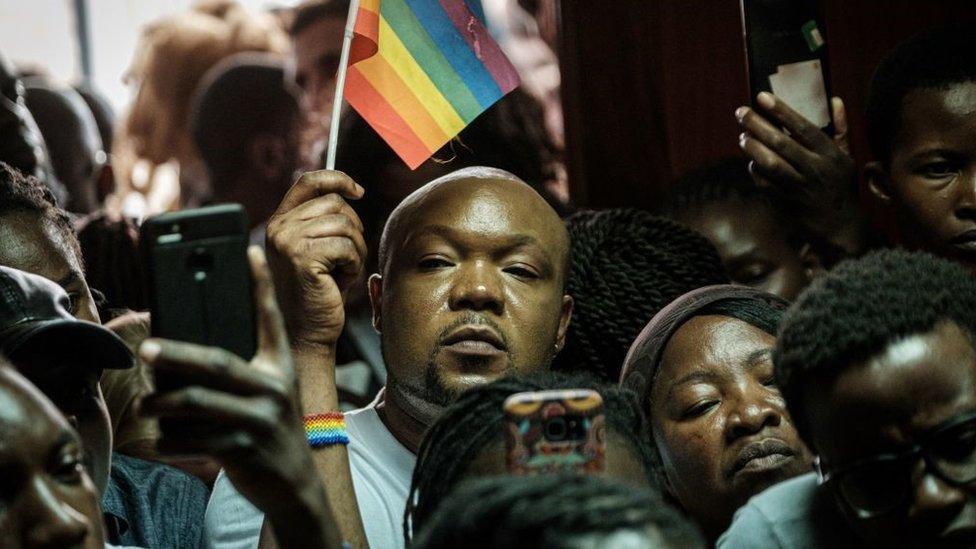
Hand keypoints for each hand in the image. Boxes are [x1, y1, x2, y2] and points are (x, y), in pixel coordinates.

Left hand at [138, 247, 330, 529]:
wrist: (294, 484)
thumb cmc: (269, 431)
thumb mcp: (269, 394)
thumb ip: (240, 371)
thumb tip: (176, 355)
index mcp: (280, 367)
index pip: (270, 319)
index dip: (261, 284)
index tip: (249, 251)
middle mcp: (274, 388)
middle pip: (217, 363)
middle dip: (176, 354)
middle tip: (146, 350)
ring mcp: (261, 420)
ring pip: (197, 403)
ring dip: (161, 404)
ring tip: (145, 403)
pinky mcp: (244, 450)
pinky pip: (193, 439)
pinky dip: (170, 439)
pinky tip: (161, 437)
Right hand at [266, 170, 365, 352]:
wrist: (306, 332)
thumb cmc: (318, 292)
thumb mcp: (318, 248)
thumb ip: (323, 220)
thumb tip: (349, 191)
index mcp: (280, 221)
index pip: (309, 181)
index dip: (337, 179)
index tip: (358, 191)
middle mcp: (279, 227)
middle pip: (335, 203)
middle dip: (353, 229)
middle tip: (346, 258)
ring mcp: (288, 241)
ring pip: (344, 224)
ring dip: (355, 249)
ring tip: (343, 271)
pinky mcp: (302, 257)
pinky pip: (346, 245)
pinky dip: (353, 263)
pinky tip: (341, 280)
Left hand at [736, 92, 864, 255]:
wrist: (841, 228)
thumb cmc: (841, 187)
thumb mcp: (846, 156)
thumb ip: (840, 128)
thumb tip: (834, 99)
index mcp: (831, 155)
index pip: (804, 127)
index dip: (782, 111)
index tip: (762, 97)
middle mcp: (816, 169)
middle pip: (781, 144)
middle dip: (758, 125)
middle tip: (740, 112)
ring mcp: (800, 188)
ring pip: (770, 165)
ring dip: (753, 149)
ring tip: (742, 137)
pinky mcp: (787, 204)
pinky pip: (765, 184)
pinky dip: (755, 172)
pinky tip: (751, 162)